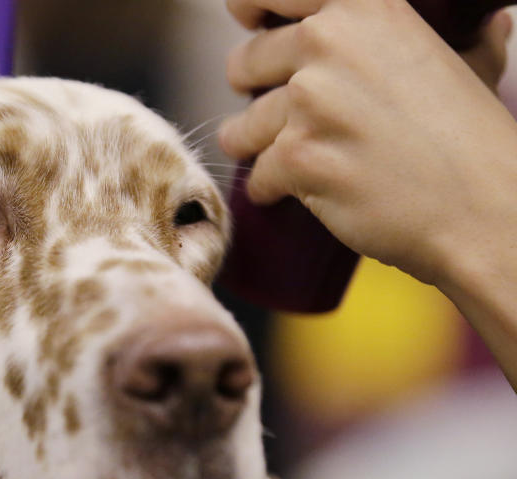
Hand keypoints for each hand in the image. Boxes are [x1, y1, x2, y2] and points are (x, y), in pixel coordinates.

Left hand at [218, 0, 516, 287]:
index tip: (248, 25)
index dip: (249, 8)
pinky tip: (289, 194)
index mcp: (365, 6)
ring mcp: (310, 99)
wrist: (483, 207)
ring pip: (243, 126)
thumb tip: (488, 19)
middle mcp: (329, 41)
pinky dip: (270, 189)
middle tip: (265, 115)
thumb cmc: (476, 140)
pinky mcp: (298, 156)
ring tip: (276, 160)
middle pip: (246, 63)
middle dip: (249, 92)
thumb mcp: (469, 63)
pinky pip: (258, 174)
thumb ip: (457, 36)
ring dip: (250, 147)